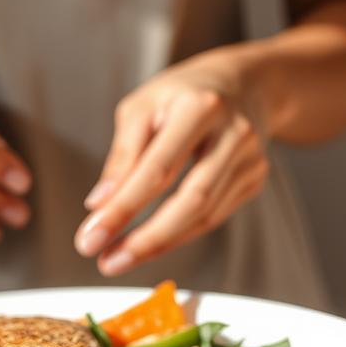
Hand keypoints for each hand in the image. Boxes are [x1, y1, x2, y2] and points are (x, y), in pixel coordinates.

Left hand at [74, 57, 268, 274]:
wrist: (242, 84)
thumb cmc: (181, 94)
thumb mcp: (141, 108)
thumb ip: (122, 156)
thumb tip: (99, 205)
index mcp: (200, 107)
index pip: (158, 169)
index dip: (123, 208)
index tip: (91, 238)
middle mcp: (233, 133)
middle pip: (192, 199)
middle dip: (147, 239)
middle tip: (107, 262)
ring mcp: (250, 159)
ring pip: (204, 216)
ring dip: (159, 244)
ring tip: (119, 258)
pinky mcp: (254, 179)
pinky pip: (213, 217)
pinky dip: (179, 235)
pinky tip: (151, 242)